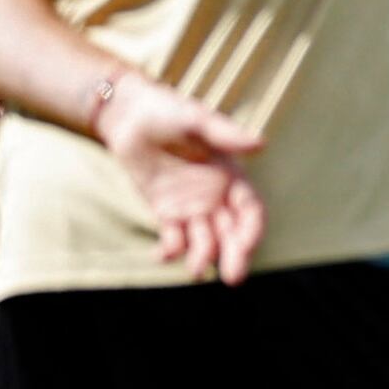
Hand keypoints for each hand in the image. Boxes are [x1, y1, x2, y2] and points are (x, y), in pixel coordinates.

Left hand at [97, 68, 270, 282]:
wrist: (128, 115)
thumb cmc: (168, 110)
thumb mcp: (197, 120)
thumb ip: (225, 134)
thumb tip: (260, 143)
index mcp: (230, 175)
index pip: (250, 209)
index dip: (252, 229)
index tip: (247, 245)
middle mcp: (215, 195)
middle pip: (232, 233)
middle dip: (235, 255)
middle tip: (232, 278)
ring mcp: (190, 206)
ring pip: (204, 240)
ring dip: (202, 257)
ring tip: (193, 271)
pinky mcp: (165, 212)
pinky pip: (173, 237)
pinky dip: (170, 250)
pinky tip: (162, 255)